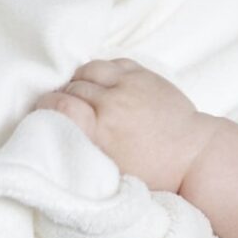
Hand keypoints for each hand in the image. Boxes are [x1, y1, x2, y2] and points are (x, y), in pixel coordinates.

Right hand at [35, 59, 218, 191]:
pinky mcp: (144, 75)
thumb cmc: (152, 174)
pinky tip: (102, 85)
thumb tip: (55, 143)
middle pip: (72, 88)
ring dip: (80, 81)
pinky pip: (111, 63)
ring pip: (89, 70)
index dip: (46, 106)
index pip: (59, 105)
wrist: (194, 157)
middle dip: (63, 96)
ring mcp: (130, 85)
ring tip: (83, 95)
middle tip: (63, 109)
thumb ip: (83, 153)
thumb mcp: (111, 174)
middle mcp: (114, 104)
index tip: (43, 113)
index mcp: (102, 132)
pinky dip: (101, 72)